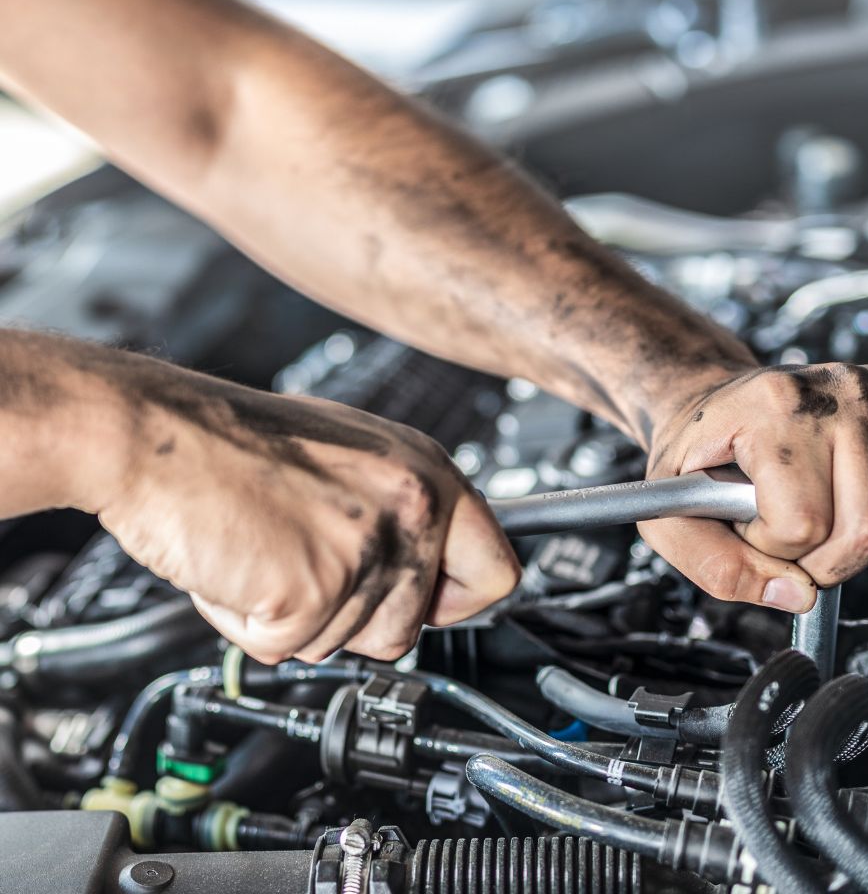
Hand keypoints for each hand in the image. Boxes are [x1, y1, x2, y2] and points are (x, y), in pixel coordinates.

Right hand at [87, 357, 518, 663]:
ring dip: (297, 617)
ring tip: (265, 551)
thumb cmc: (237, 440)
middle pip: (412, 628)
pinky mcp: (311, 591)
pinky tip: (238, 567)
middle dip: (354, 617)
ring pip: (345, 644)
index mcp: (427, 471)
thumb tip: (425, 568)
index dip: (456, 602)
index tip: (429, 607)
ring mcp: (365, 550)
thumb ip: (400, 512)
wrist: (155, 433)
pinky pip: (286, 649)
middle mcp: (411, 507)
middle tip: (305, 565)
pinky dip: (250, 624)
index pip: (497, 570)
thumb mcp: (353, 455)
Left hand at [642, 363, 867, 611]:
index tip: (749, 522)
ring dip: (855, 542)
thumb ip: (715, 564)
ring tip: (815, 509)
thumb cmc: (700, 453)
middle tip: (786, 533)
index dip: (771, 545)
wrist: (720, 403)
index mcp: (773, 404)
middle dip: (819, 559)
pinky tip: (851, 498)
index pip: (801, 522)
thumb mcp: (672, 510)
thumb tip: (798, 596)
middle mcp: (838, 391)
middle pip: (863, 527)